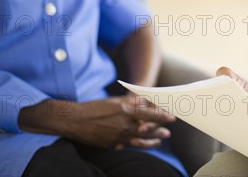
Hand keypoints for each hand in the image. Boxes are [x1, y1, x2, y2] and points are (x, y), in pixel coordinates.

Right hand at [19, 95, 175, 149]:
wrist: (75, 120)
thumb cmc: (94, 107)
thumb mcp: (114, 101)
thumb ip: (131, 103)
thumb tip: (145, 102)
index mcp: (126, 111)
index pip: (150, 114)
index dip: (162, 116)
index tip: (172, 117)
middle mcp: (125, 125)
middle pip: (148, 128)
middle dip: (160, 129)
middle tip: (169, 130)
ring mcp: (119, 136)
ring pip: (141, 139)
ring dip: (153, 139)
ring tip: (162, 139)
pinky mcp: (113, 144)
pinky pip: (130, 145)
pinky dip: (140, 144)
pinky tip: (145, 144)